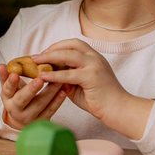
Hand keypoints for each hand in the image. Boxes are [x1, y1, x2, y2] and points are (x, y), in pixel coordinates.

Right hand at [0, 63, 65, 129]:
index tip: (15, 74)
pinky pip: (50, 110)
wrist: (22, 120)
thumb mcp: (9, 89)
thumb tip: (1, 65)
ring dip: (50, 92)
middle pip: (23, 99)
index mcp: (8, 99)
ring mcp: (29, 117)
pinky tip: (63, 91)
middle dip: (32, 89)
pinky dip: (58, 101)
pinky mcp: (41, 121)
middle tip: (40, 79)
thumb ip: (6, 77)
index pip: (7, 89)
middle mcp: (16, 110)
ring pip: (40, 104)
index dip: (11, 82)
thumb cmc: (17, 98)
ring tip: (58, 80)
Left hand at [34, 39, 152, 138]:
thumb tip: (49, 74)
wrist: (119, 109)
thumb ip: (67, 78)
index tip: (44, 53)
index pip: (73, 44)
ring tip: (36, 62)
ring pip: (68, 55)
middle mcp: (95, 57)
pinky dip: (54, 74)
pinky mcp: (92, 77)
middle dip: (51, 49)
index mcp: (93, 57)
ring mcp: (94, 65)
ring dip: (50, 57)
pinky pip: (69, 73)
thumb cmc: (99, 99)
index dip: (57, 46)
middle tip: (36, 56)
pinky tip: (43, 77)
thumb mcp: (80, 85)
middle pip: (70, 45)